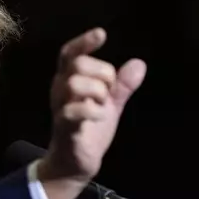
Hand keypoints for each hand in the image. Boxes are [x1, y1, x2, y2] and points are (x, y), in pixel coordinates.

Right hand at [38, 28, 145, 198]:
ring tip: (103, 106)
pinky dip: (92, 110)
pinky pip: (73, 110)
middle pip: (77, 64)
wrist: (75, 163)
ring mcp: (60, 108)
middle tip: (109, 91)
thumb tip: (139, 63)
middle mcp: (60, 90)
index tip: (101, 34)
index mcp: (69, 81)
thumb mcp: (110, 105)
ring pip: (74, 83)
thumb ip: (122, 86)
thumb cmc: (89, 130)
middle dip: (101, 73)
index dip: (84, 42)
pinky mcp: (64, 127)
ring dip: (97, 91)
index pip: (70, 54)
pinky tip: (100, 117)